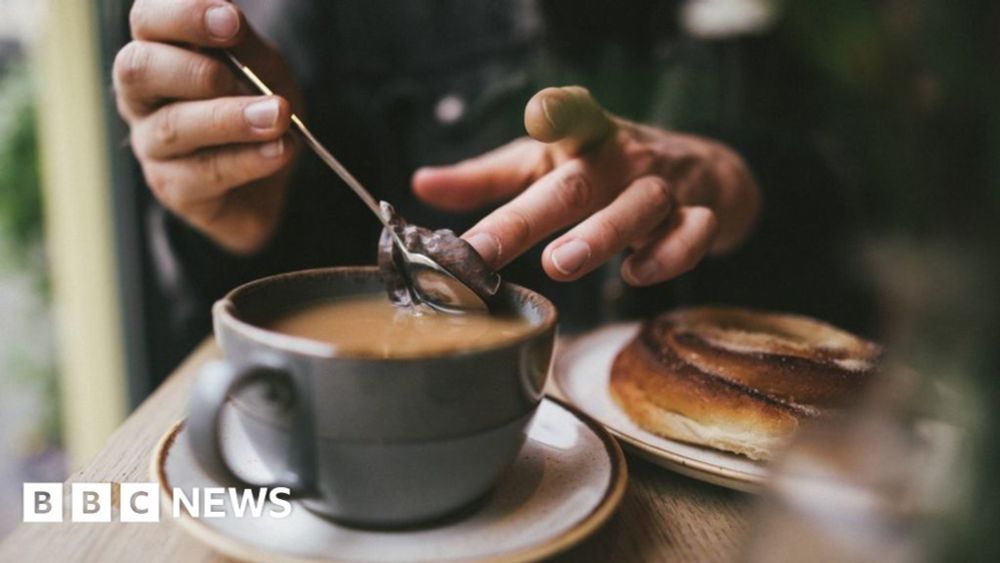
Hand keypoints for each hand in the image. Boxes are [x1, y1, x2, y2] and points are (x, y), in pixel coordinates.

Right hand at [113, 0, 301, 253]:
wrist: (268, 176)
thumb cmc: (255, 107)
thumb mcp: (262, 68)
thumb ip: (245, 46)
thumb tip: (230, 18)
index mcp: (158, 49)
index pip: (147, 19)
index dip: (183, 15)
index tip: (230, 19)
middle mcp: (142, 95)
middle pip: (139, 70)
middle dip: (195, 70)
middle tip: (239, 77)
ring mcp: (151, 144)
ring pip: (175, 126)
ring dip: (230, 119)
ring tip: (278, 115)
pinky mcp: (174, 187)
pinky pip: (206, 172)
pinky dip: (248, 159)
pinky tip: (279, 150)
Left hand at [413, 86, 760, 284]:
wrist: (702, 173)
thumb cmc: (601, 170)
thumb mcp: (544, 165)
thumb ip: (487, 179)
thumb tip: (421, 186)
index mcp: (584, 138)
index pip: (574, 113)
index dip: (558, 111)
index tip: (538, 116)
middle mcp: (622, 158)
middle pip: (579, 183)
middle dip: (533, 216)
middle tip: (490, 250)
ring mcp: (663, 187)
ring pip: (638, 207)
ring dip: (599, 236)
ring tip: (559, 265)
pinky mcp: (698, 217)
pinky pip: (691, 235)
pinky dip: (669, 255)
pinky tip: (635, 276)